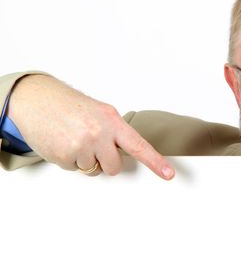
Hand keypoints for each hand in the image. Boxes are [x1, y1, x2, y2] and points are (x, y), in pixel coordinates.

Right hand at [8, 74, 174, 179]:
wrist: (37, 100)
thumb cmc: (70, 105)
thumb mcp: (100, 112)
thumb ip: (115, 132)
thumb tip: (125, 152)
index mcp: (112, 121)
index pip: (139, 146)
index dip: (155, 162)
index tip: (169, 175)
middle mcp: (99, 134)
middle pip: (114, 167)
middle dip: (105, 161)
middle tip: (93, 145)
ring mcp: (81, 146)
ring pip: (93, 170)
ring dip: (85, 160)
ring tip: (74, 139)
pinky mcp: (63, 157)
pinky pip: (75, 169)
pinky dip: (69, 160)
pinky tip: (63, 143)